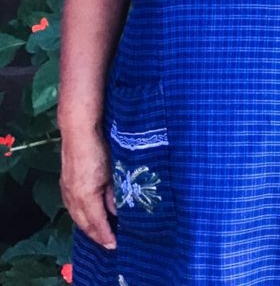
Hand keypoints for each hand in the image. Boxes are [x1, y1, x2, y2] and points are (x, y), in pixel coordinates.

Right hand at [60, 127, 115, 248]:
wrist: (80, 132)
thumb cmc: (100, 149)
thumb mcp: (113, 173)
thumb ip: (114, 194)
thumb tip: (117, 211)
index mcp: (86, 195)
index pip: (96, 222)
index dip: (105, 235)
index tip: (115, 244)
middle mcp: (73, 197)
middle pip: (84, 223)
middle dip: (97, 235)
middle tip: (109, 243)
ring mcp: (67, 191)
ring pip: (77, 217)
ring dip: (88, 227)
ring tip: (100, 234)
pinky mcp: (65, 185)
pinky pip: (72, 208)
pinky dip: (81, 216)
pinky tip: (88, 217)